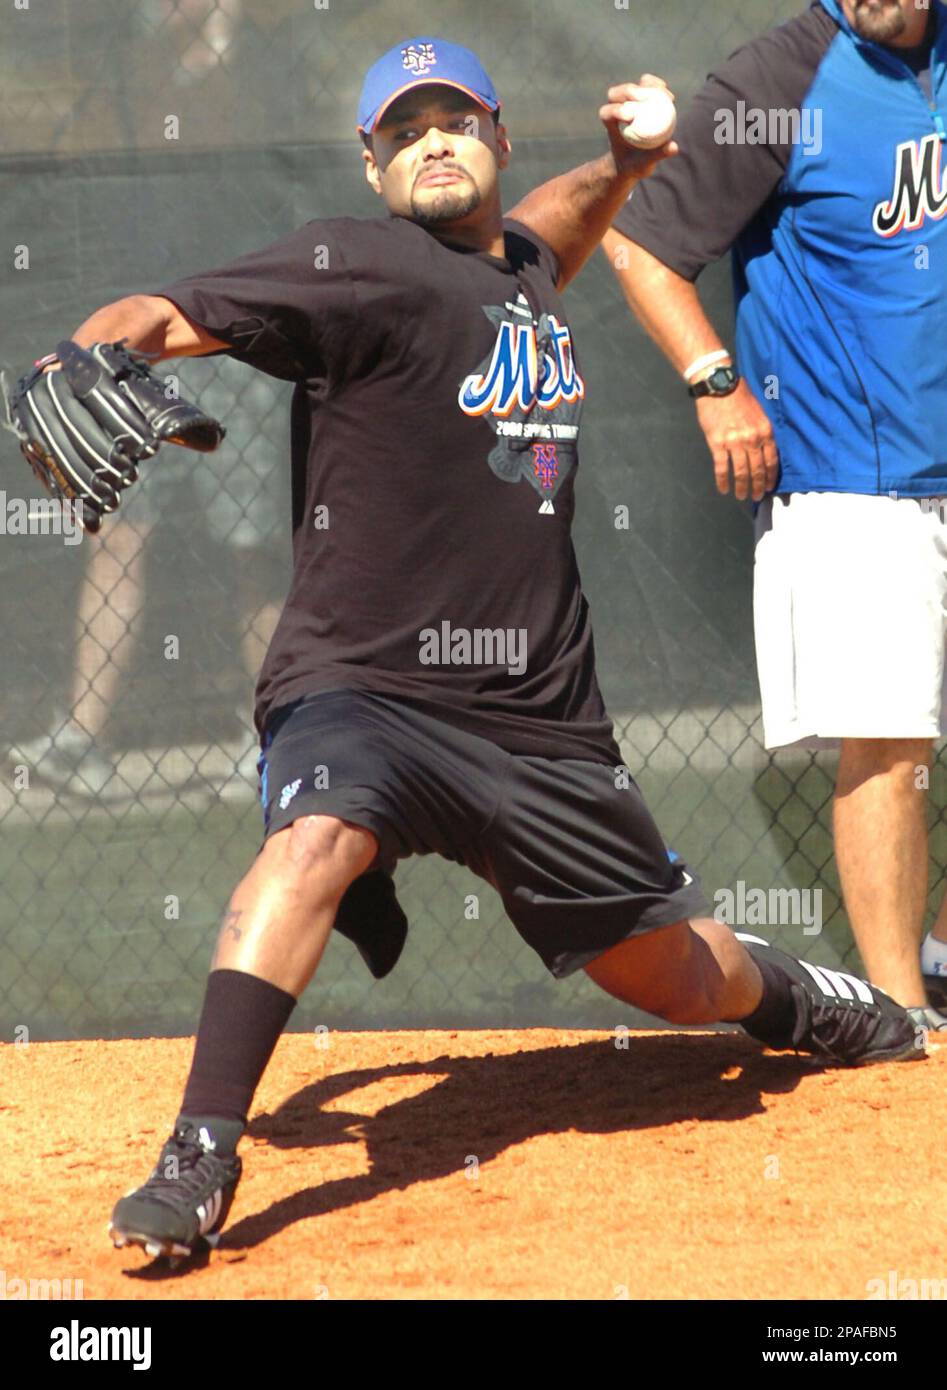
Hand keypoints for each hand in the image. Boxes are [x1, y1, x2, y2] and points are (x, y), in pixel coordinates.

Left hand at [599, 76, 678, 179]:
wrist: (634, 160)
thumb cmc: (635, 165)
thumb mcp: (643, 165)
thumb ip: (656, 156)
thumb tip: (674, 147)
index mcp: (610, 125)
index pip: (607, 112)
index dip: (615, 111)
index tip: (631, 117)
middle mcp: (617, 110)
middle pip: (616, 93)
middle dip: (629, 91)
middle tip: (646, 97)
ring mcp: (629, 103)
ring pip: (634, 86)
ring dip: (647, 86)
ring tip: (664, 96)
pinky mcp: (641, 99)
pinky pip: (648, 88)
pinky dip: (658, 88)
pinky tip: (670, 97)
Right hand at [695, 380, 778, 500]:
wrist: (719, 386)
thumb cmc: (739, 395)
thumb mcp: (759, 412)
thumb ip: (762, 431)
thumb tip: (763, 449)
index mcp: (765, 431)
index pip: (772, 460)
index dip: (771, 476)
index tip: (770, 487)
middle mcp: (752, 439)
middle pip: (758, 469)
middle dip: (758, 486)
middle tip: (757, 497)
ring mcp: (735, 443)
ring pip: (741, 472)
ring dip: (741, 487)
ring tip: (741, 496)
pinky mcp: (718, 444)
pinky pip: (721, 467)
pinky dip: (723, 481)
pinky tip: (723, 489)